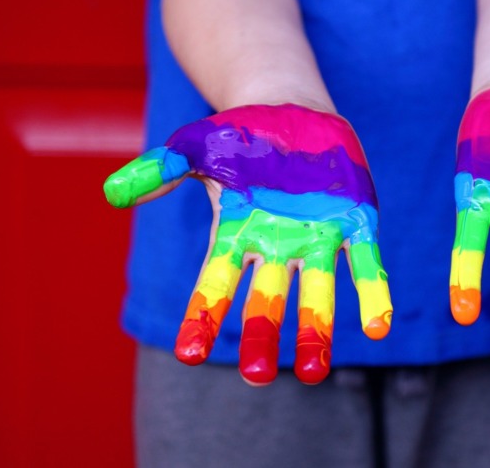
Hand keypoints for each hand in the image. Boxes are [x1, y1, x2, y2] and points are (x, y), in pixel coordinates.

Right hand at [104, 104, 391, 385]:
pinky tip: (378, 326)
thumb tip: (112, 194)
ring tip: (314, 373)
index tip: (189, 354)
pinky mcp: (354, 224)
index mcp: (236, 235)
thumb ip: (160, 168)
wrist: (293, 112)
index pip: (214, 284)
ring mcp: (316, 240)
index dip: (201, 317)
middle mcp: (276, 248)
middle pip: (266, 301)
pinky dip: (371, 293)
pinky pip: (363, 264)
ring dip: (316, 332)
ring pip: (315, 295)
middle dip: (261, 336)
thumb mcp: (195, 146)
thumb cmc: (239, 136)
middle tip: (257, 376)